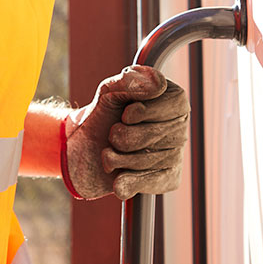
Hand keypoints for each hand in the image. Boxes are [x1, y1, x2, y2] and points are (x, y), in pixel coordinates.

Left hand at [63, 65, 189, 199]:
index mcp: (172, 100)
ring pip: (153, 160)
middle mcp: (179, 126)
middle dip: (125, 137)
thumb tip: (157, 85)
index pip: (176, 104)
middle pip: (161, 134)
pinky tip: (117, 180)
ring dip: (119, 159)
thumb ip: (130, 81)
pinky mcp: (167, 178)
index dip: (147, 111)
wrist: (83, 149)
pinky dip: (130, 182)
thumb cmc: (102, 116)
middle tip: (112, 135)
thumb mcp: (109, 91)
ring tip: (107, 154)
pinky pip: (155, 182)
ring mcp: (175, 153)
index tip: (126, 114)